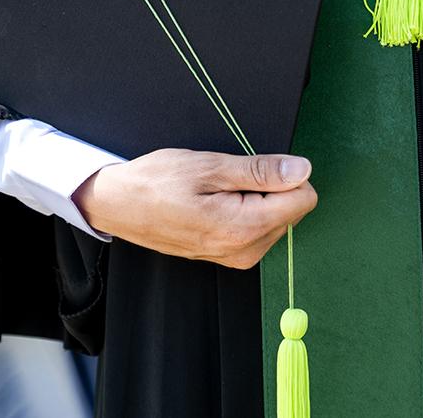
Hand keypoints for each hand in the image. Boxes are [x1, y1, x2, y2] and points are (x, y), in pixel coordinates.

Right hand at [73, 148, 316, 269]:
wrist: (118, 205)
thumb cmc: (157, 182)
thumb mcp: (210, 166)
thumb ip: (261, 171)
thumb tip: (303, 170)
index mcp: (244, 228)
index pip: (304, 199)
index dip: (286, 175)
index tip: (252, 170)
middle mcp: (246, 251)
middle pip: (292, 209)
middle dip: (269, 188)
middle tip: (226, 180)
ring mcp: (238, 257)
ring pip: (276, 218)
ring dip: (256, 199)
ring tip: (216, 191)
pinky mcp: (231, 256)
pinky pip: (258, 227)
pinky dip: (245, 210)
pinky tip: (214, 203)